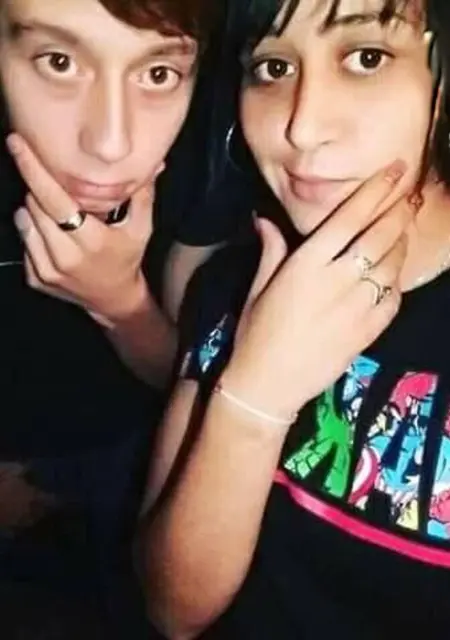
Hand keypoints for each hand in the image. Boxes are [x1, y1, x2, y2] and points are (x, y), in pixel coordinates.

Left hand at [7, 133, 159, 325]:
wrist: (114, 300)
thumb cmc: (128, 259)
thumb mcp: (142, 228)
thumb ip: (142, 195)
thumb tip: (155, 163)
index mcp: (92, 241)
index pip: (55, 200)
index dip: (34, 170)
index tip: (18, 144)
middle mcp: (66, 257)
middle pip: (35, 206)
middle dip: (40, 189)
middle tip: (55, 187)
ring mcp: (48, 270)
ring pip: (24, 222)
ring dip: (34, 210)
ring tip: (58, 215)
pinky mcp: (36, 278)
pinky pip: (24, 242)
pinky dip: (33, 231)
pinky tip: (53, 236)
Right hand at [223, 160, 416, 420]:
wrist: (267, 385)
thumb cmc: (255, 334)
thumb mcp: (258, 288)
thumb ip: (271, 250)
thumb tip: (264, 219)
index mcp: (306, 265)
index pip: (349, 217)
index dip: (375, 190)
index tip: (394, 170)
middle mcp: (336, 281)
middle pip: (379, 235)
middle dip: (399, 210)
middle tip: (410, 195)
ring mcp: (356, 308)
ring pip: (392, 264)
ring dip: (402, 242)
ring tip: (404, 229)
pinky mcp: (367, 332)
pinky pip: (393, 298)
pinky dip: (397, 280)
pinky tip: (394, 272)